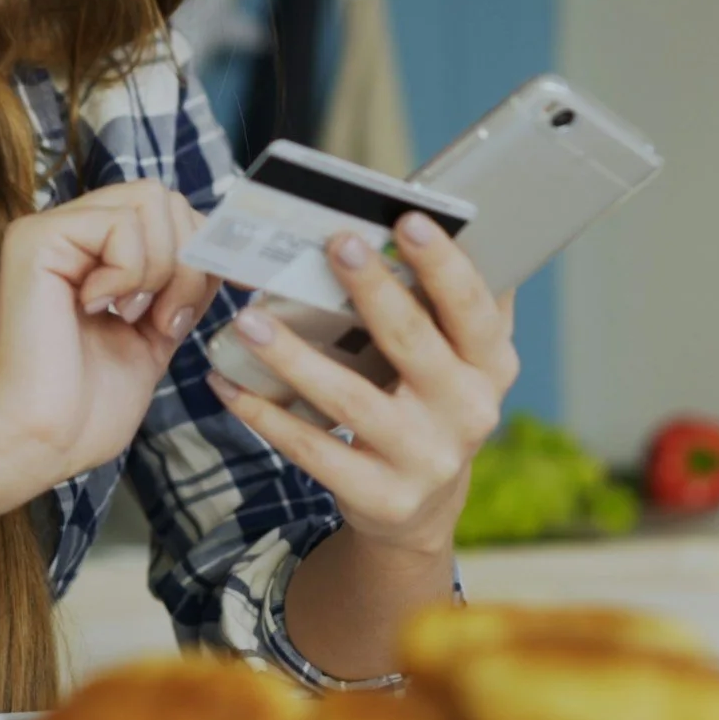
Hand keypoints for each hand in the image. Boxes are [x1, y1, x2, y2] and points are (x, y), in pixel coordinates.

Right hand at [0, 180, 220, 499]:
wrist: (38, 442)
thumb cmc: (85, 407)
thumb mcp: (156, 334)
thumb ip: (181, 287)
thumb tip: (222, 248)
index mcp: (98, 252)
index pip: (173, 211)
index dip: (211, 246)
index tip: (238, 291)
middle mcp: (73, 231)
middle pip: (166, 198)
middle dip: (190, 261)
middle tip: (165, 320)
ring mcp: (52, 230)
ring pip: (151, 202)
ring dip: (163, 269)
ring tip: (134, 317)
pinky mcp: (36, 239)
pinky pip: (120, 225)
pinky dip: (130, 272)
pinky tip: (100, 308)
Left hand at [206, 213, 518, 554]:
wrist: (421, 504)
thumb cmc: (429, 400)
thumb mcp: (457, 357)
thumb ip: (450, 300)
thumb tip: (426, 214)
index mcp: (490, 366)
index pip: (473, 308)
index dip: (444, 265)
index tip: (408, 219)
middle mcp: (469, 412)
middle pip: (412, 342)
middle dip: (372, 290)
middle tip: (334, 243)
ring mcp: (425, 459)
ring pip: (350, 399)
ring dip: (294, 356)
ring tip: (249, 319)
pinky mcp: (380, 496)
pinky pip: (313, 449)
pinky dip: (265, 414)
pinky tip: (228, 382)